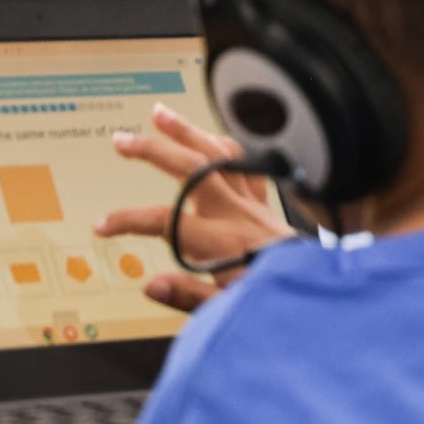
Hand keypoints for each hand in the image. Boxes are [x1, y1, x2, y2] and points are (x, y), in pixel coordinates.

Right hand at [94, 103, 295, 311]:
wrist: (320, 295)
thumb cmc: (278, 301)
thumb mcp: (229, 309)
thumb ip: (189, 296)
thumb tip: (151, 285)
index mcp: (223, 241)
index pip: (165, 221)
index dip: (128, 219)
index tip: (103, 225)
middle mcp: (238, 214)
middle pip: (192, 170)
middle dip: (154, 151)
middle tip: (121, 140)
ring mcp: (253, 206)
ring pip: (220, 156)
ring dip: (189, 133)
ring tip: (162, 114)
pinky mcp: (266, 206)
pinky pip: (248, 166)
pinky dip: (227, 148)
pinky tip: (211, 137)